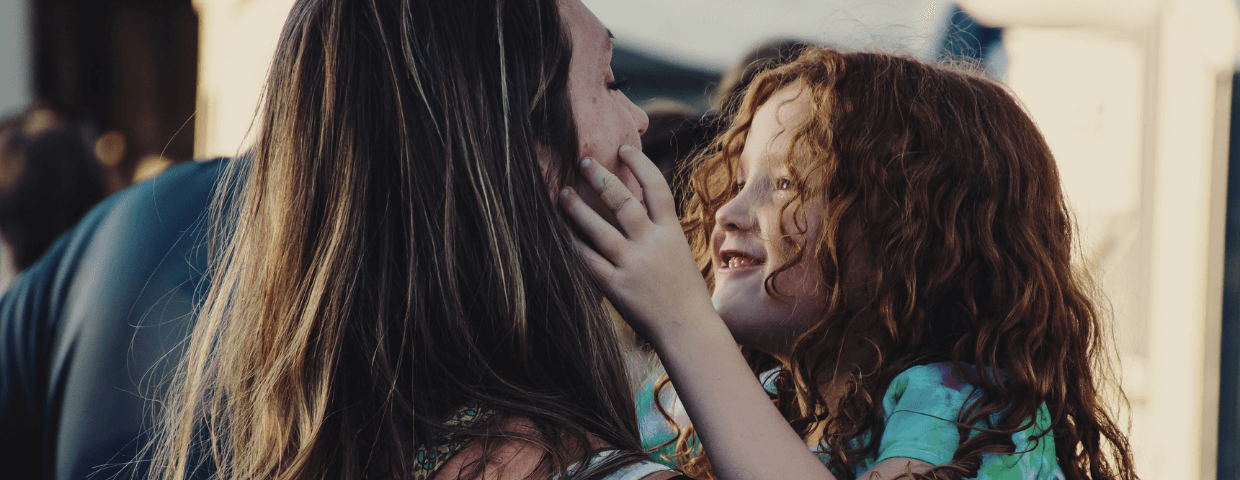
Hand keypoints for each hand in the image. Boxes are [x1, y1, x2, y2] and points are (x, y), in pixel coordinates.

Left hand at [559, 145, 715, 342]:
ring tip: (562, 193)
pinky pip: (589, 261)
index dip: (639, 164)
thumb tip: (636, 201)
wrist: (688, 329)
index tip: (623, 148)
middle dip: (601, 178)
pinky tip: (559, 231)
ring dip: (578, 209)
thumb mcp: (678, 252)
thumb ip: (658, 228)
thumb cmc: (683, 290)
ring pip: (600, 229)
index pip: (656, 187)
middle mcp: (652, 244)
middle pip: (624, 201)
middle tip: (582, 161)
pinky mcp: (617, 286)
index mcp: (671, 232)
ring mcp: (633, 265)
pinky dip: (573, 244)